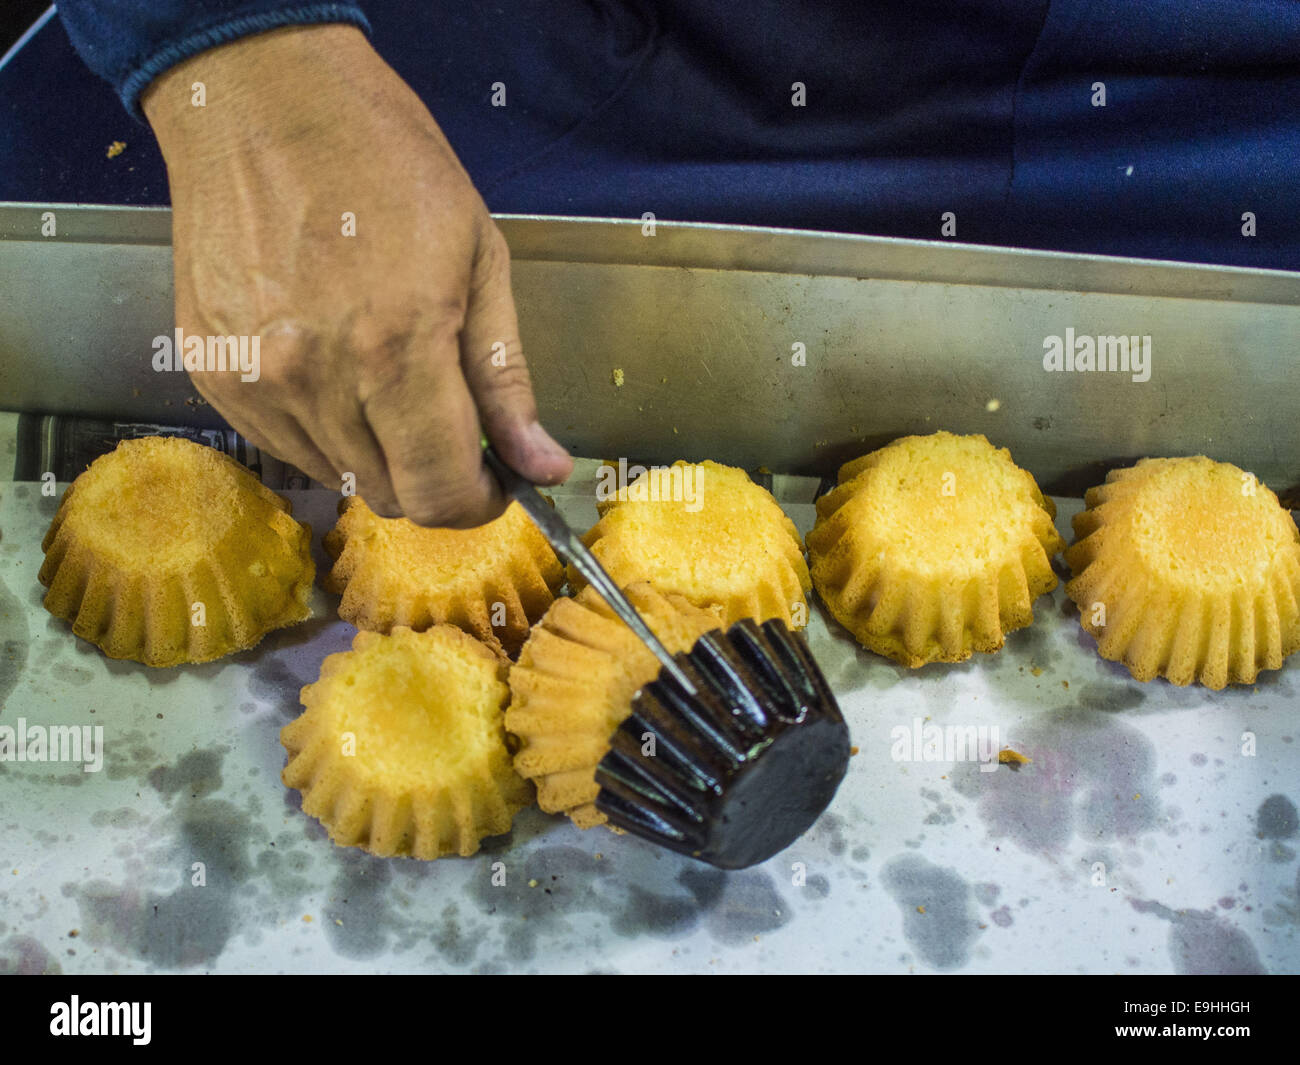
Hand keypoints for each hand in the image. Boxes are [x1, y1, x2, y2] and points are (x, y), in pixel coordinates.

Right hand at [142, 24, 571, 525]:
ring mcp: (254, 380)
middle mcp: (316, 378)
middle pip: (391, 495)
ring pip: (339, 476)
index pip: (441, 493)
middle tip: (448, 419)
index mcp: (397, 347)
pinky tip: (334, 366)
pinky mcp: (212, 374)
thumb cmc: (383, 162)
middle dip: (434, 475)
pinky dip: (323, 430)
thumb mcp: (479, 259)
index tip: (493, 480)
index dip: (478, 502)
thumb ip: (508, 380)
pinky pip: (285, 445)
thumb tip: (542, 468)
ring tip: (385, 374)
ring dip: (379, 452)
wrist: (261, 101)